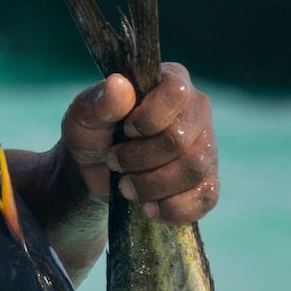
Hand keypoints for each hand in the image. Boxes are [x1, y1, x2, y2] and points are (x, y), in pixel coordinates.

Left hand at [59, 63, 217, 223]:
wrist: (98, 172)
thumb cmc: (93, 134)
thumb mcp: (83, 117)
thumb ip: (99, 102)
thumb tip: (119, 84)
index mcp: (171, 82)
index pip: (175, 93)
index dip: (146, 119)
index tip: (125, 130)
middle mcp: (196, 111)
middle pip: (180, 140)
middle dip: (139, 159)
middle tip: (114, 162)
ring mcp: (207, 147)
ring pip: (194, 170)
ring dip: (152, 185)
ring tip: (126, 187)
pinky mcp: (207, 181)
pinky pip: (205, 198)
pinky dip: (172, 209)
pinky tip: (148, 208)